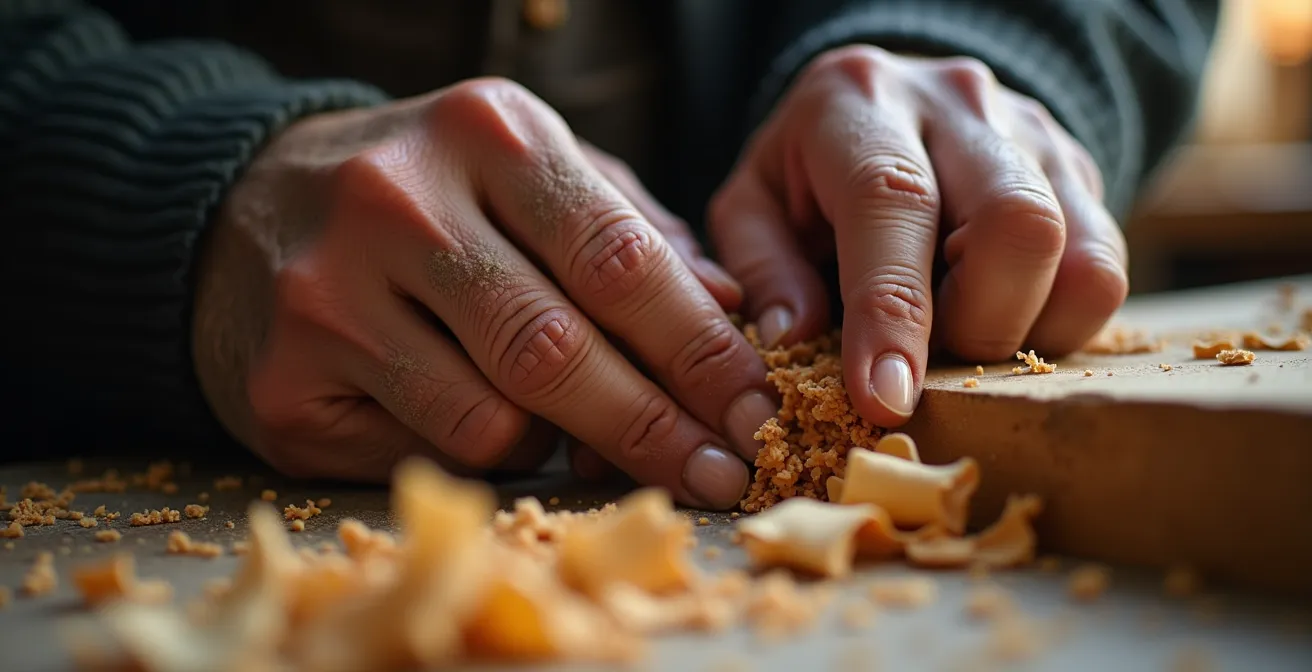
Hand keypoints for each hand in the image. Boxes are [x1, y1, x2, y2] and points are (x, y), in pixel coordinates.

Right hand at [192, 78, 776, 508]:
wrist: (243, 210)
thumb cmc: (428, 194)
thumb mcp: (530, 174)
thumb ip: (631, 230)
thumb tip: (729, 311)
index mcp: (487, 133)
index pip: (620, 259)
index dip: (701, 350)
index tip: (756, 409)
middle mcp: (402, 203)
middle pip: (559, 350)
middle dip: (657, 427)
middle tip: (720, 473)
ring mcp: (331, 295)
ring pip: (496, 419)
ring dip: (561, 442)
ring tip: (578, 425)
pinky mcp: (287, 382)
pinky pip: (430, 453)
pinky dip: (484, 451)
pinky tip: (485, 416)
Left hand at [710, 46, 1126, 426]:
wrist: (887, 106)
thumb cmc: (805, 175)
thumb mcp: (752, 207)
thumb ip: (763, 270)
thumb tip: (795, 341)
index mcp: (858, 101)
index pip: (893, 198)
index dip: (893, 309)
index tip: (885, 399)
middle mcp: (958, 102)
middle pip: (1017, 223)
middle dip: (976, 326)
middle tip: (927, 358)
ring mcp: (1034, 132)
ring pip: (1080, 257)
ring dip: (1022, 331)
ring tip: (959, 333)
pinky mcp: (1081, 171)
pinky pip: (1104, 272)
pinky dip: (1056, 324)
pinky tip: (999, 319)